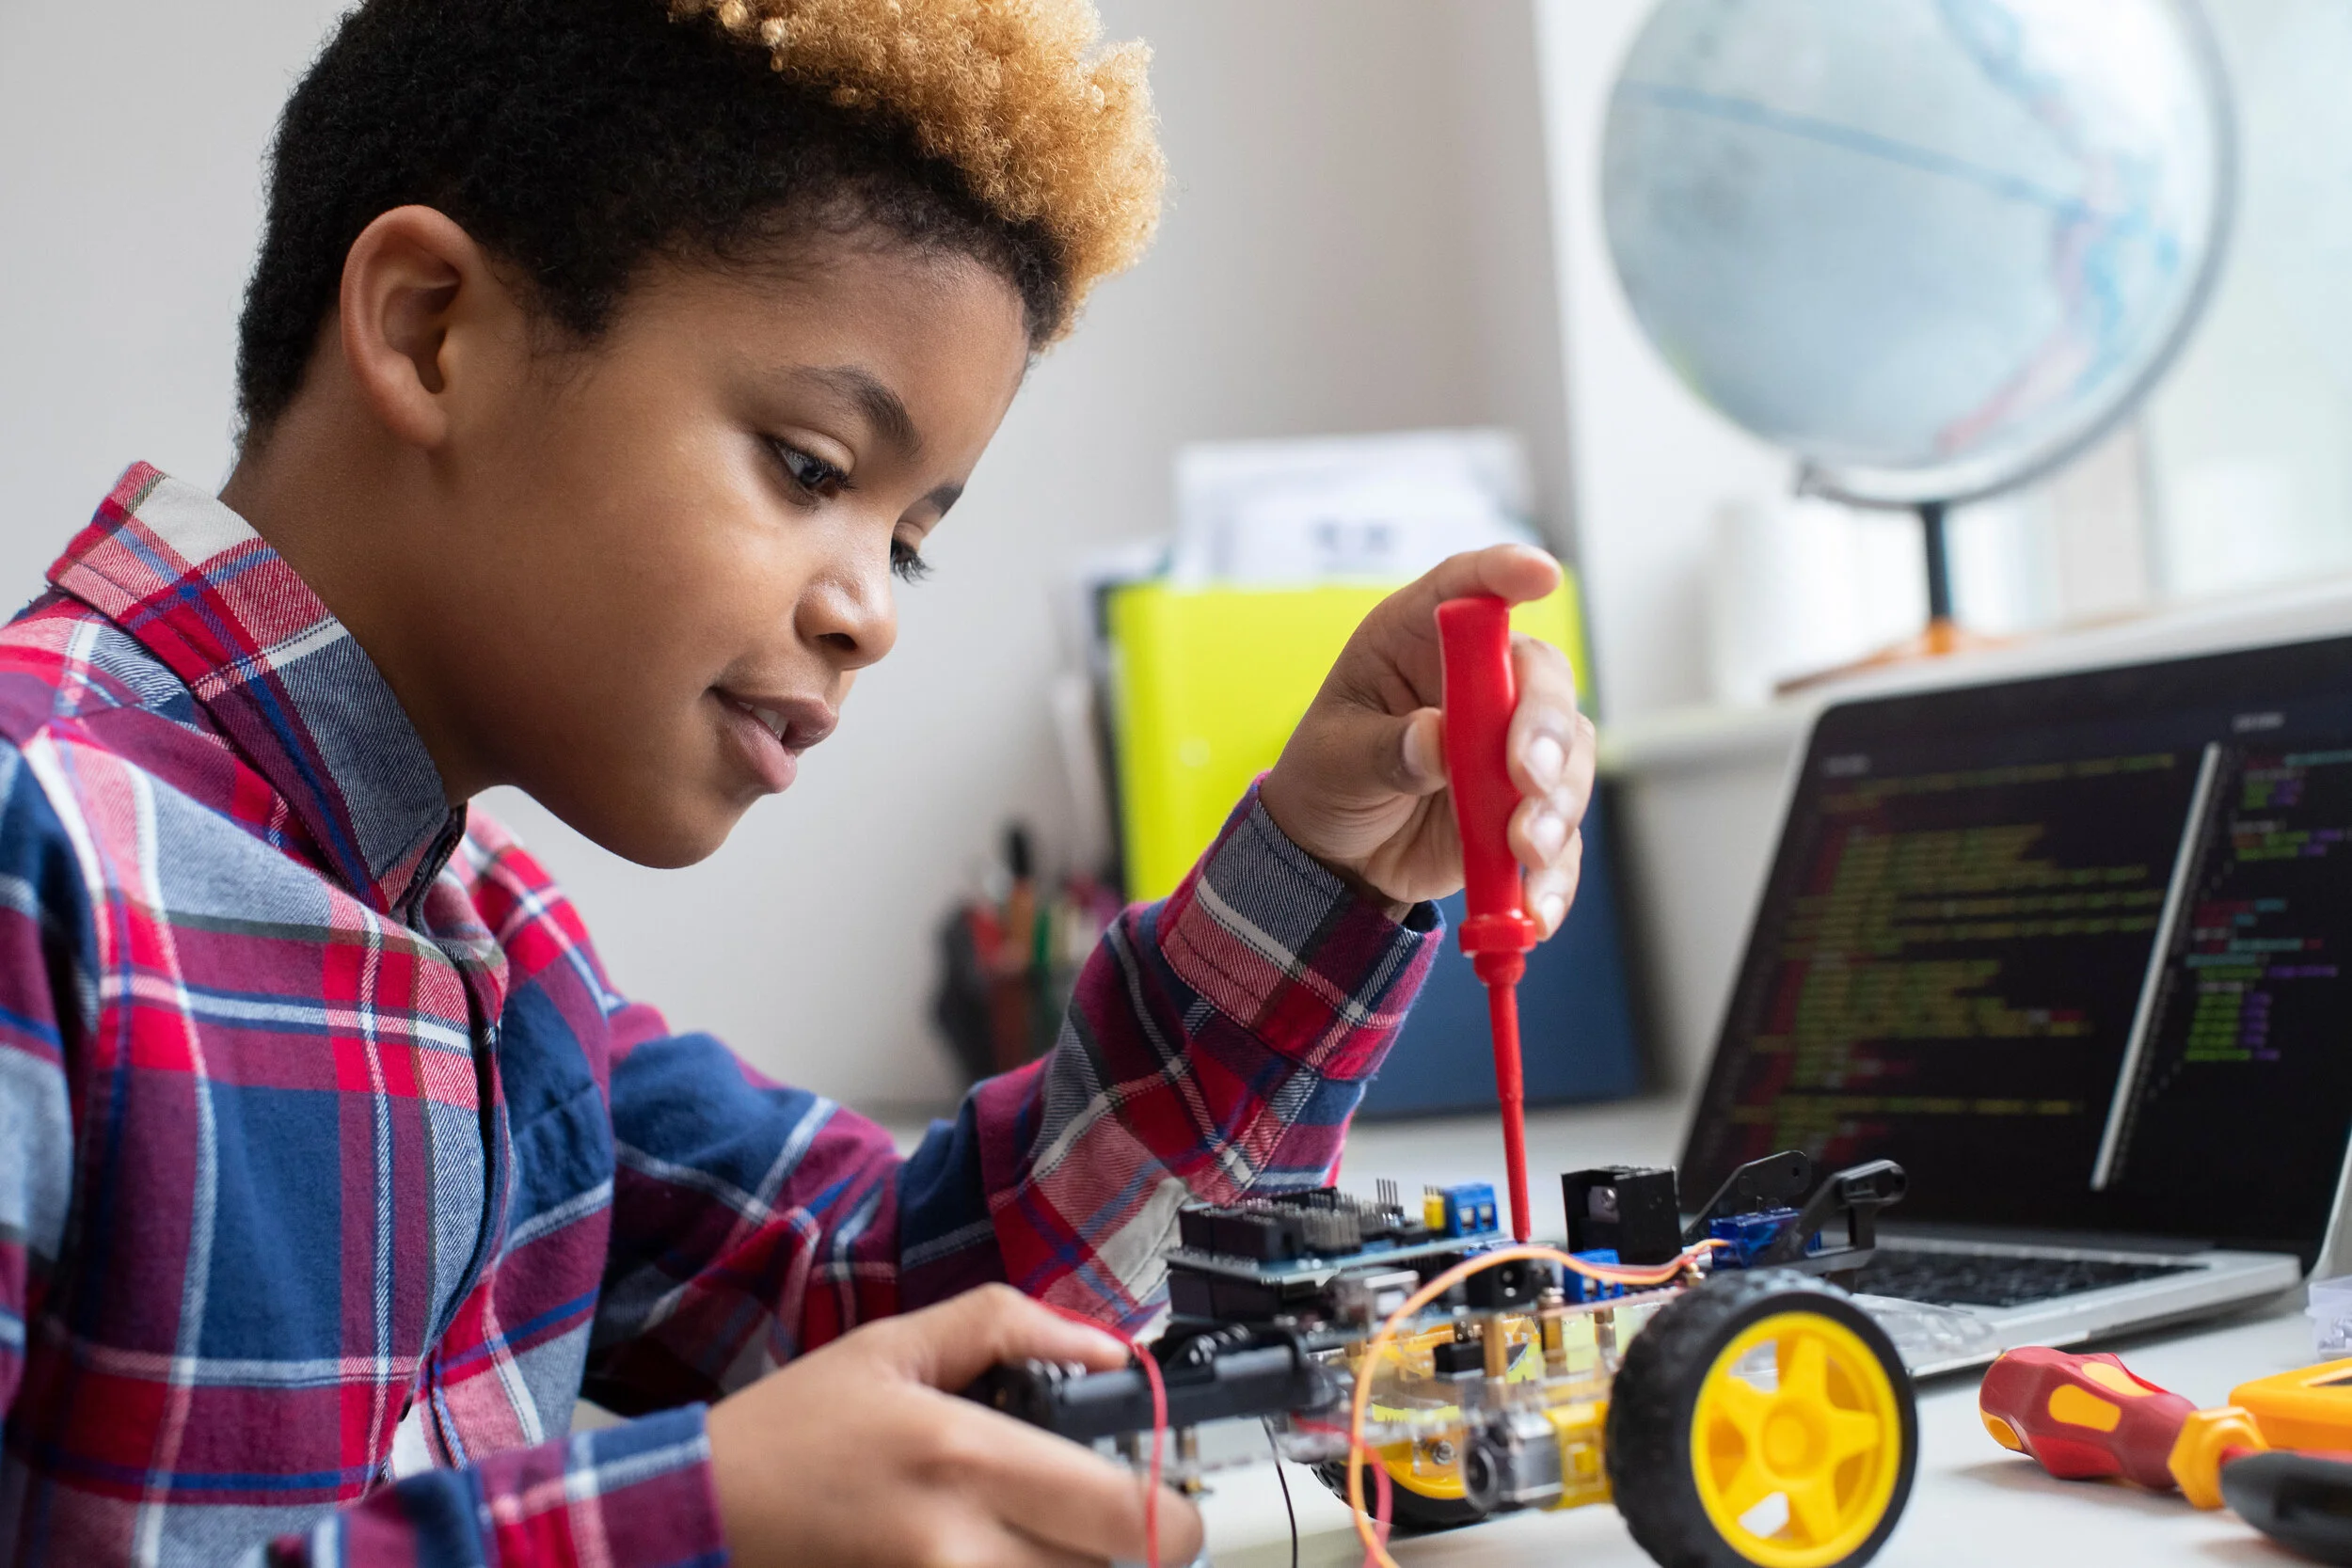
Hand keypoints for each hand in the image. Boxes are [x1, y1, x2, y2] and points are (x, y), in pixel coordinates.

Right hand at [707, 1284, 1203, 1566]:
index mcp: (966, 1456)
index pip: (1128, 1514)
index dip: (1172, 1511)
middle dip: (1124, 1543)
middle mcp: (959, 1547)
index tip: (1163, 1491)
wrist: (701, 1513)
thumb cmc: (795, 1430)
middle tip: (1093, 1510)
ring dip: (1070, 1567)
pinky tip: (995, 1553)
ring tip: (1034, 1530)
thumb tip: (1107, 1346)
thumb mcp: (895, 1345)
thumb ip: (1007, 1326)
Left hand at [1258, 545, 1594, 933]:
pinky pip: (1560, 836)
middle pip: (1541, 680)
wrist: (1334, 858)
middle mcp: (1478, 681)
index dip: (1506, 574)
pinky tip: (1534, 911)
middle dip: (1546, 729)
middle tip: (1527, 777)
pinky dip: (1553, 874)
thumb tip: (1437, 739)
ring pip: (1569, 758)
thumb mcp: (1335, 760)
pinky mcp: (1526, 808)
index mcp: (1417, 639)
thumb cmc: (1326, 780)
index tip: (1541, 574)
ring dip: (1556, 805)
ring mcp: (1510, 745)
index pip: (1468, 589)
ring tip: (1524, 849)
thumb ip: (1386, 748)